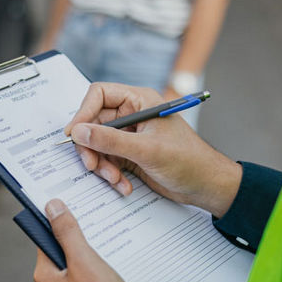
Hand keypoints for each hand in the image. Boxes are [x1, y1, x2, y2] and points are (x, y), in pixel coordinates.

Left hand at [32, 199, 141, 281]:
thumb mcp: (84, 262)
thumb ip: (67, 233)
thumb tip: (51, 207)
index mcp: (45, 276)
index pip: (46, 237)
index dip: (59, 219)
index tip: (75, 203)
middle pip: (64, 251)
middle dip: (80, 236)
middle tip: (100, 219)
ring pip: (80, 266)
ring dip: (95, 253)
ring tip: (113, 241)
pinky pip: (91, 281)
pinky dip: (102, 270)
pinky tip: (118, 265)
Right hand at [64, 82, 241, 217]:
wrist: (207, 187)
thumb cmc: (189, 161)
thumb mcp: (147, 150)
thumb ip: (110, 140)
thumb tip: (79, 132)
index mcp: (139, 101)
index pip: (99, 95)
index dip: (83, 112)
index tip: (74, 134)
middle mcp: (132, 115)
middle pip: (93, 123)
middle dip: (92, 147)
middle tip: (92, 165)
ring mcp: (129, 136)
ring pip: (97, 145)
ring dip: (102, 165)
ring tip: (114, 179)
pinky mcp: (129, 155)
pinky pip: (107, 161)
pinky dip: (111, 175)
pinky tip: (124, 185)